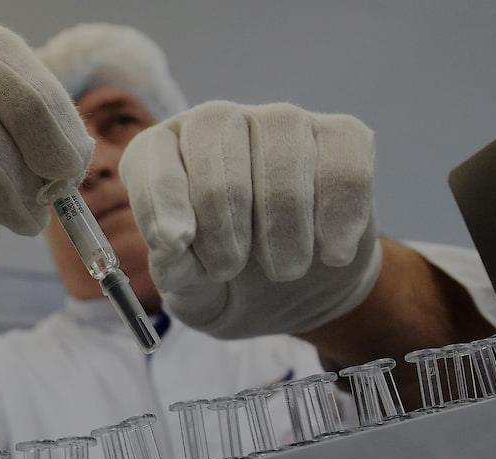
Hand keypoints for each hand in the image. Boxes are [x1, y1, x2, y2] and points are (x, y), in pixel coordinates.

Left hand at [119, 101, 381, 337]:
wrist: (299, 298)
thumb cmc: (229, 286)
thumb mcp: (193, 294)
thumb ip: (177, 273)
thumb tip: (172, 246)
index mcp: (165, 156)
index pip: (152, 153)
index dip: (160, 195)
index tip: (174, 243)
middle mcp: (219, 125)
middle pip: (215, 128)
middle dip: (221, 208)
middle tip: (228, 270)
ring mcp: (282, 123)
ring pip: (283, 137)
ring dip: (282, 218)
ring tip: (283, 271)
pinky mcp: (341, 138)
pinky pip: (344, 160)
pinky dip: (339, 214)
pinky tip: (332, 255)